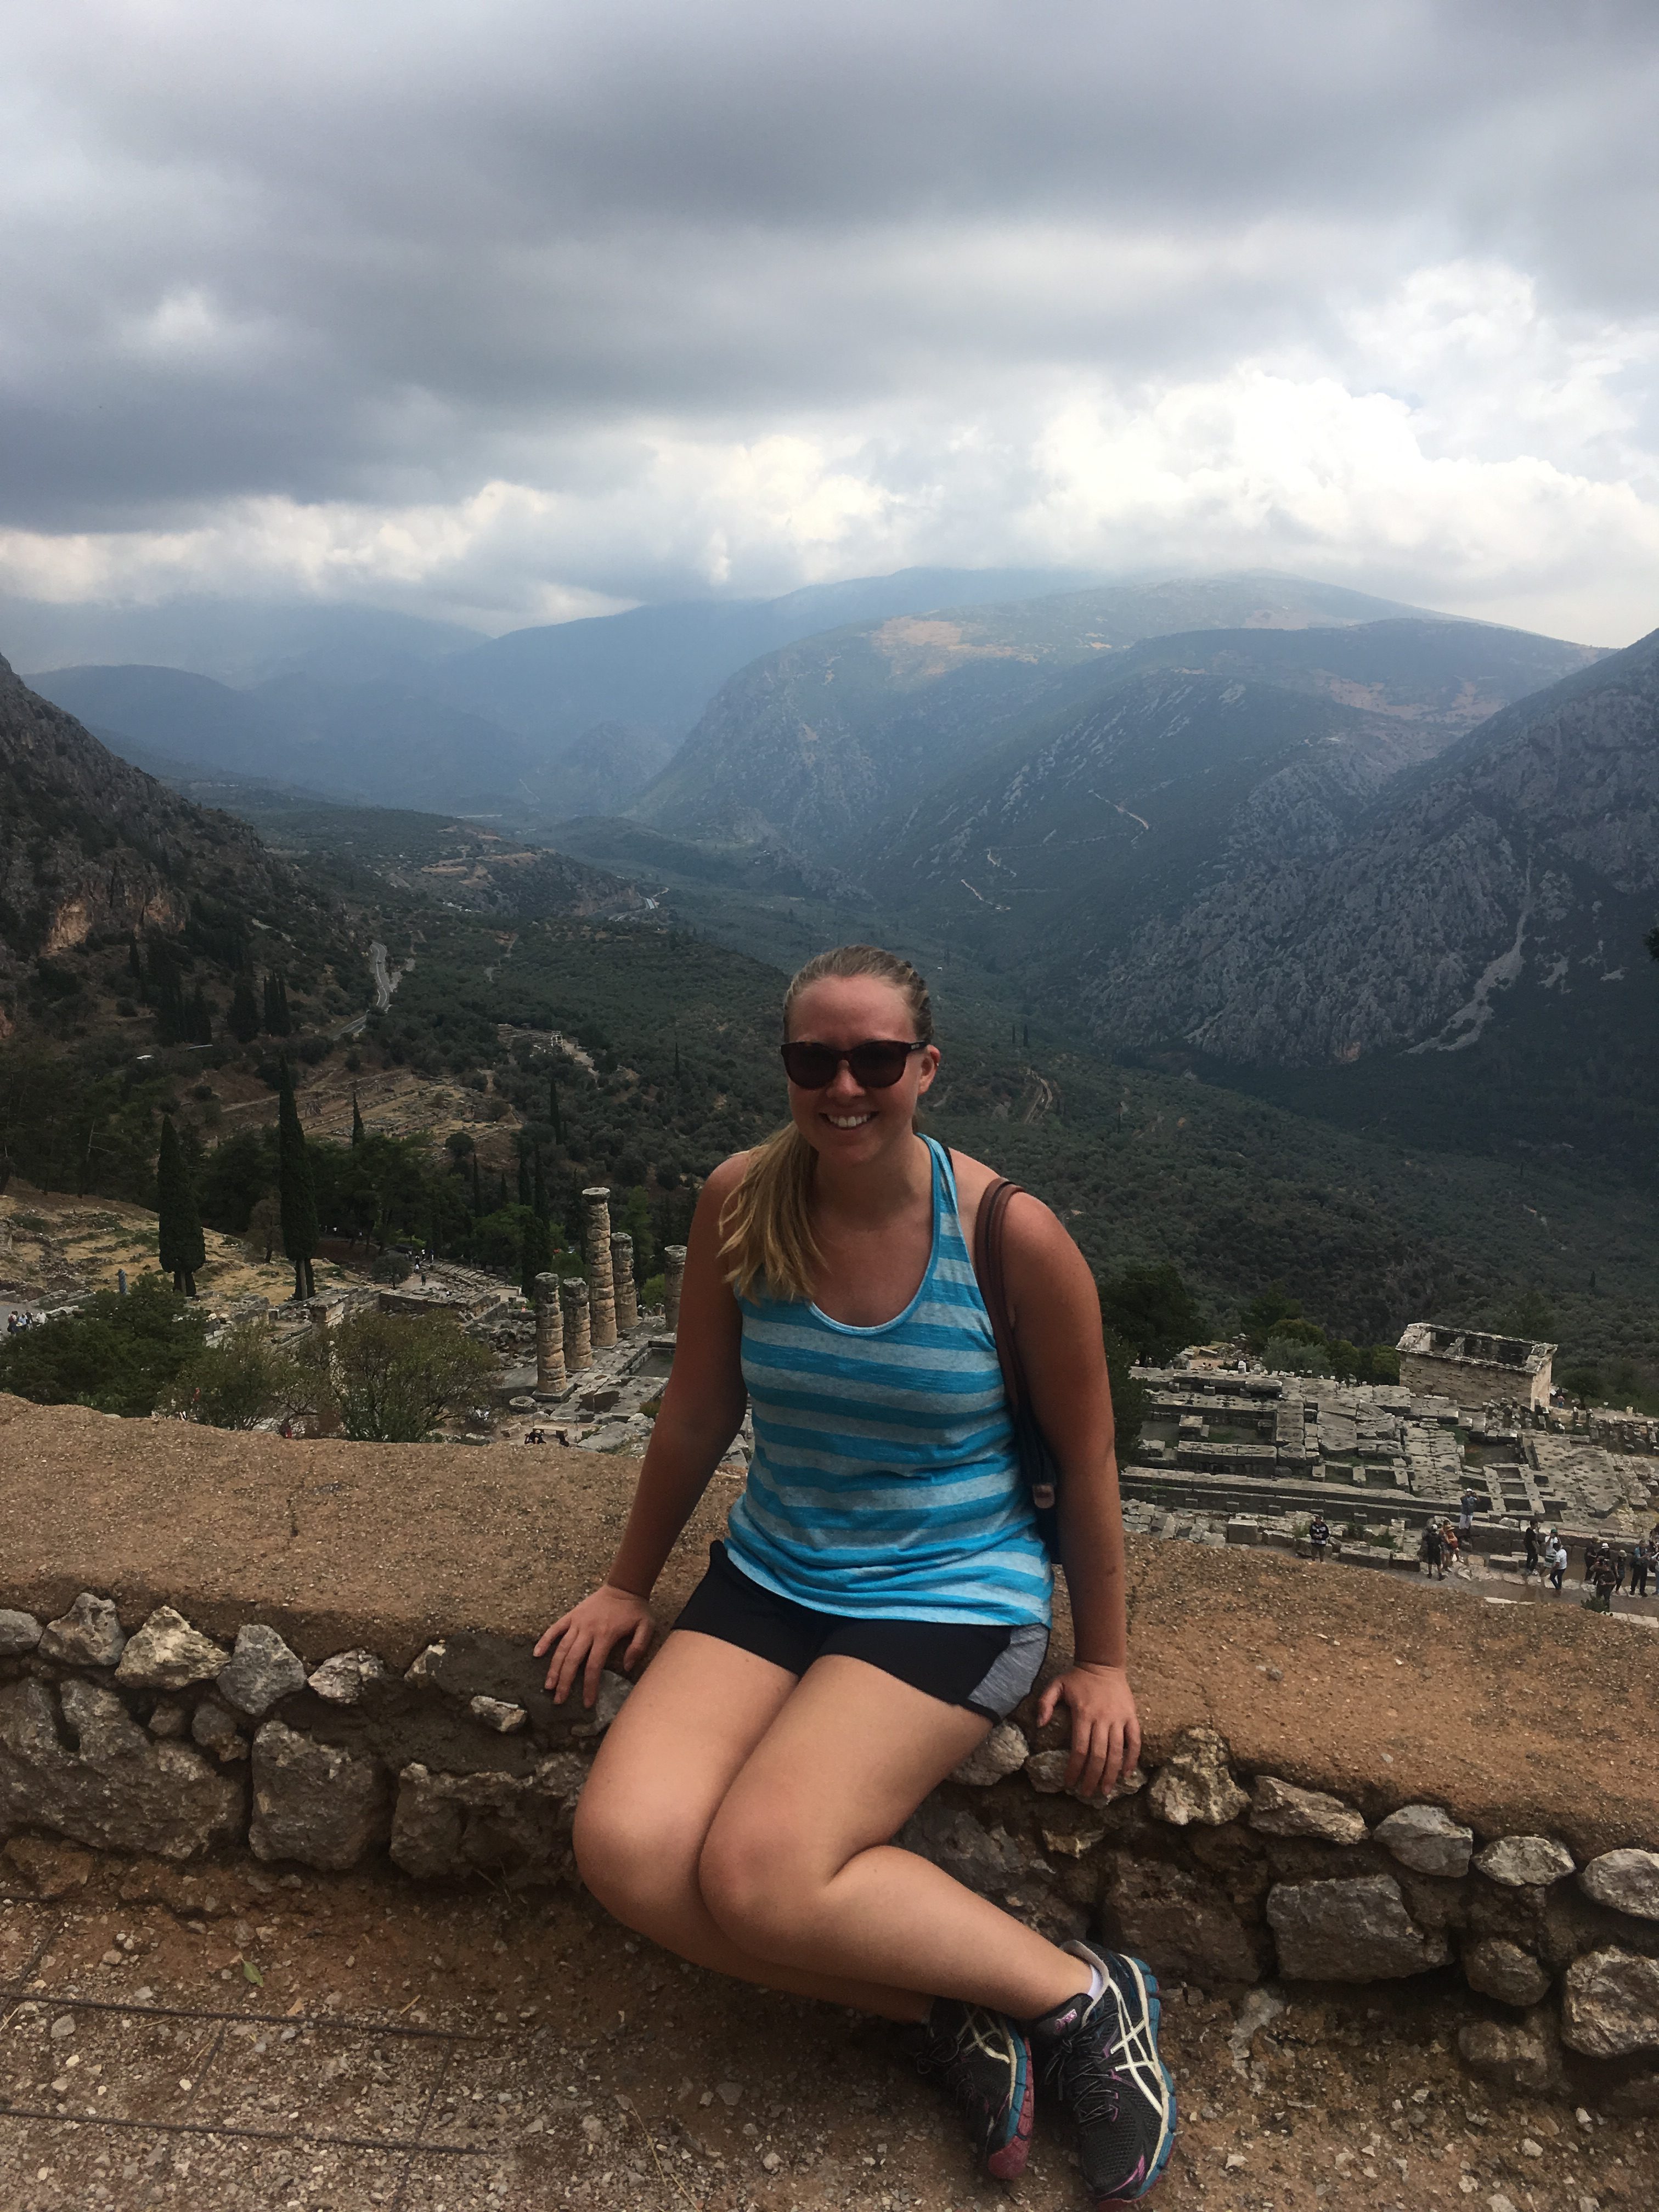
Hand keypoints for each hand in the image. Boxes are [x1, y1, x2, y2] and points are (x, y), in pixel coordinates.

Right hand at [533, 1584, 654, 1706]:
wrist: (624, 1586)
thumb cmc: (635, 1609)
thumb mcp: (646, 1627)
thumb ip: (638, 1647)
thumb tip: (626, 1668)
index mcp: (606, 1635)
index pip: (594, 1666)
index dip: (589, 1686)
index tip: (587, 1703)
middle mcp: (588, 1630)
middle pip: (573, 1660)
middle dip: (565, 1682)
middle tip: (559, 1700)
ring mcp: (577, 1622)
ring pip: (562, 1648)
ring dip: (553, 1667)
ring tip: (548, 1685)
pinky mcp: (571, 1615)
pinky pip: (555, 1628)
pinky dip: (545, 1640)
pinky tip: (537, 1654)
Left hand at [1034, 1661, 1140, 1799]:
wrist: (1103, 1664)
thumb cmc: (1078, 1678)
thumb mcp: (1056, 1685)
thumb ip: (1045, 1703)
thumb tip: (1040, 1725)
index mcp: (1083, 1714)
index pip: (1079, 1749)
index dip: (1074, 1769)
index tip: (1069, 1783)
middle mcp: (1102, 1719)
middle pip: (1098, 1756)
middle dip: (1092, 1778)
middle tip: (1087, 1794)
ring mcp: (1119, 1719)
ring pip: (1117, 1752)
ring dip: (1111, 1774)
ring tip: (1105, 1791)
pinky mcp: (1131, 1717)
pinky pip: (1135, 1741)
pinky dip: (1132, 1758)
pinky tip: (1126, 1773)